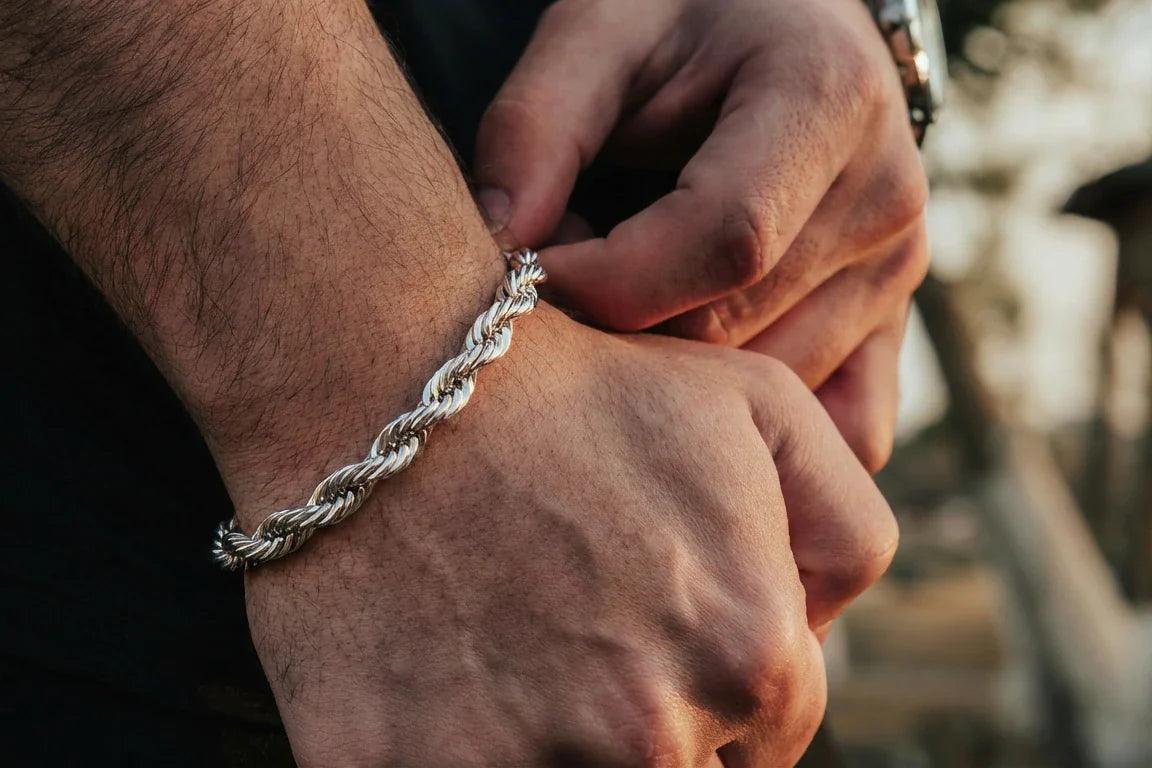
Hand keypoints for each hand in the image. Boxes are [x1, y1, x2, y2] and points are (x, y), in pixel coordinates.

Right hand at [229, 307, 897, 766]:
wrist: (379, 384)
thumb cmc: (570, 386)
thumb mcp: (758, 405)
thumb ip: (847, 530)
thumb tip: (825, 636)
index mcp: (749, 658)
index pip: (770, 741)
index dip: (715, 689)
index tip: (652, 638)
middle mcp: (650, 735)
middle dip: (645, 725)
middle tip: (579, 644)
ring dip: (555, 746)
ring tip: (507, 654)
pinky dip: (459, 755)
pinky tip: (440, 684)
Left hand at [474, 0, 929, 471]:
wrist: (777, 34)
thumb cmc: (679, 23)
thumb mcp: (597, 31)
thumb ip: (536, 128)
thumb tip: (502, 245)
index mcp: (828, 99)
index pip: (726, 239)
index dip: (607, 278)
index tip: (528, 274)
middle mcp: (886, 197)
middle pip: (733, 330)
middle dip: (622, 332)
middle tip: (560, 291)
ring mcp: (896, 276)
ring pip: (764, 393)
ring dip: (669, 380)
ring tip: (620, 308)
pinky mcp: (891, 331)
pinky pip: (837, 433)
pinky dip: (752, 434)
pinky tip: (687, 395)